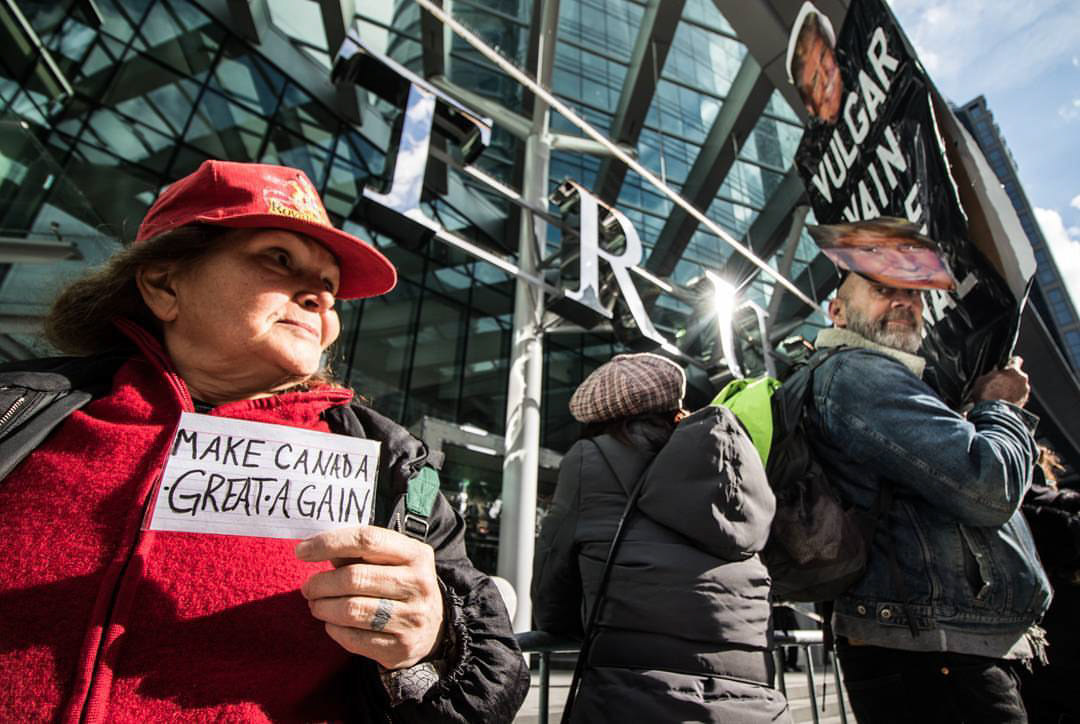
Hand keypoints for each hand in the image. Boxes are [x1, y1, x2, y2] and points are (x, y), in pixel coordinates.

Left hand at [296, 526, 444, 669]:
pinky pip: (353, 638)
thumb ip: (357, 552)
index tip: (302, 551)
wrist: (434, 629)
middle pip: (354, 578)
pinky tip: (333, 623)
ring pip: (351, 610)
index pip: (367, 539)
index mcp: (415, 554)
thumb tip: (315, 548)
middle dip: (320, 583)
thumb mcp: (390, 560)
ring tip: (316, 604)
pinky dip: (334, 629)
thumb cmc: (400, 584)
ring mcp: (411, 618)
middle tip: (308, 587)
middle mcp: (418, 584)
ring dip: (323, 607)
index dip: (329, 543)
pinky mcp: (400, 647)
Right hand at [970, 356, 1029, 406]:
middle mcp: (1022, 379)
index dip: (1011, 362)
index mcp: (1012, 370)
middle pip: (1017, 375)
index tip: (1009, 363)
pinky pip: (1019, 396)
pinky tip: (1003, 401)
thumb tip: (993, 374)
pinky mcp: (1024, 402)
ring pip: (1019, 386)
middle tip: (999, 384)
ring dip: (1012, 389)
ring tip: (1000, 395)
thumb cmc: (988, 395)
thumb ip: (991, 374)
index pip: (1016, 360)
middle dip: (1009, 379)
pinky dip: (1013, 398)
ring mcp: (1025, 391)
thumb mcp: (982, 379)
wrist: (993, 412)